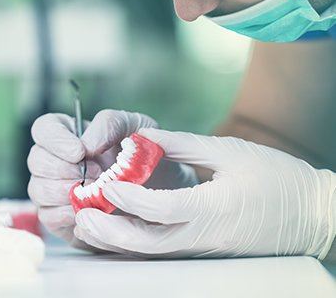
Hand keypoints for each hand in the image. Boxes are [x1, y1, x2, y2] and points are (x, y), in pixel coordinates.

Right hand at [27, 111, 196, 250]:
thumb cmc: (146, 154)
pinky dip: (67, 213)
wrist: (162, 188)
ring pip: (38, 189)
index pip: (45, 128)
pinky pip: (49, 216)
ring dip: (66, 191)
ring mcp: (58, 190)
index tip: (79, 151)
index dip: (55, 139)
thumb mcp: (135, 127)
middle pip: (37, 160)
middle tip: (95, 174)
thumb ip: (110, 124)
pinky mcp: (64, 218)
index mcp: (72, 135)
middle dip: (63, 168)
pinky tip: (90, 210)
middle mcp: (59, 161)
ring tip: (97, 191)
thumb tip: (86, 144)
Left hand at [74, 128, 335, 258]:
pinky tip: (120, 228)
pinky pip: (164, 248)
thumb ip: (184, 145)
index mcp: (215, 209)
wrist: (308, 212)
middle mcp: (205, 235)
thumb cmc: (275, 178)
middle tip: (81, 216)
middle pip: (148, 242)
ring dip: (118, 239)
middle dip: (111, 233)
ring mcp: (204, 246)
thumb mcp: (230, 152)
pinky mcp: (205, 247)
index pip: (163, 208)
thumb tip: (146, 138)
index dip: (131, 198)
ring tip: (90, 224)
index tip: (108, 184)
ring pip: (152, 250)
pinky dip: (137, 240)